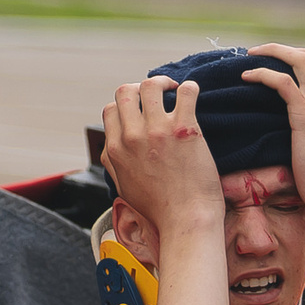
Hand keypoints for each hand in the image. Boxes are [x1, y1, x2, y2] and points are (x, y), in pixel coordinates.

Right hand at [102, 77, 221, 238]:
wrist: (186, 221)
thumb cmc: (159, 209)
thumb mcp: (123, 186)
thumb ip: (114, 163)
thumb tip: (112, 147)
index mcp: (115, 149)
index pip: (111, 109)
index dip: (126, 105)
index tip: (141, 109)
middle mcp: (132, 137)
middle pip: (126, 91)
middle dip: (140, 87)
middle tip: (157, 93)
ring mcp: (158, 131)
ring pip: (151, 85)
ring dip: (163, 83)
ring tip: (175, 90)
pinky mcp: (185, 129)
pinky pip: (186, 92)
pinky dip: (190, 88)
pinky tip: (192, 94)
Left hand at [241, 43, 304, 229]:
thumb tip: (283, 130)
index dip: (290, 60)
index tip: (269, 63)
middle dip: (279, 49)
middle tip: (254, 53)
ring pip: (298, 61)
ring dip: (270, 53)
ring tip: (248, 58)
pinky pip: (283, 82)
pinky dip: (263, 74)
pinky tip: (247, 77)